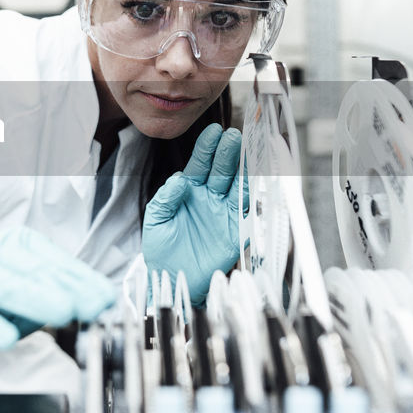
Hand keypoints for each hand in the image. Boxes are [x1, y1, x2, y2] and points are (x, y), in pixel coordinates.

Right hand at [0, 227, 115, 390]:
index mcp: (16, 244)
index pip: (54, 261)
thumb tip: (102, 300)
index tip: (106, 299)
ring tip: (61, 315)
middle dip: (65, 290)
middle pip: (31, 270)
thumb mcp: (35, 300)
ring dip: (33, 300)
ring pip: (0, 285)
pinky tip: (5, 339)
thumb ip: (66, 297)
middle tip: (91, 307)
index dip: (83, 281)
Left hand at [142, 124, 243, 305]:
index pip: (199, 164)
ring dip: (244, 169)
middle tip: (234, 135)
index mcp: (189, 191)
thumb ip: (165, 199)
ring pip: (237, 185)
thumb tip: (179, 179)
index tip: (214, 131)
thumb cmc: (161, 251)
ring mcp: (224, 213)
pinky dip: (253, 196)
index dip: (207, 148)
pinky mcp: (235, 231)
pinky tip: (257, 182)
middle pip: (221, 170)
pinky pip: (246, 211)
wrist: (172, 281)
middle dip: (228, 153)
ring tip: (250, 151)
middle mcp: (209, 198)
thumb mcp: (156, 221)